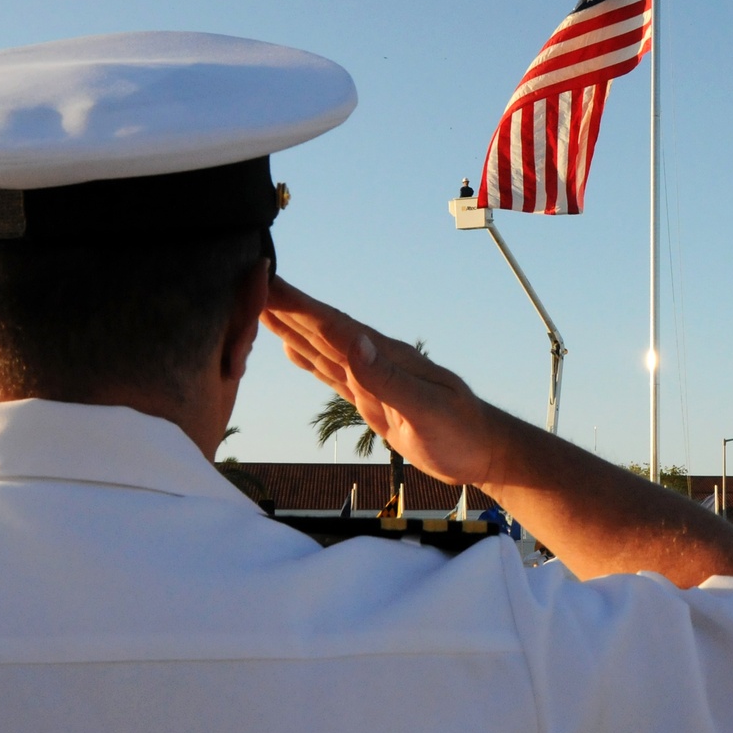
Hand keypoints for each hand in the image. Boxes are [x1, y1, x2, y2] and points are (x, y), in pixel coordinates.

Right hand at [260, 277, 494, 486]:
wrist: (483, 451)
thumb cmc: (461, 433)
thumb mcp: (427, 410)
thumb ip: (388, 380)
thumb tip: (354, 342)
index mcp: (385, 357)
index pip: (332, 326)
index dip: (297, 305)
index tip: (266, 282)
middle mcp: (374, 359)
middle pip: (321, 328)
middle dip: (285, 306)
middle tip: (249, 281)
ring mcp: (371, 377)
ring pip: (321, 346)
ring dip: (291, 326)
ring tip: (259, 306)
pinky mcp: (371, 397)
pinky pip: (332, 372)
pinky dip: (308, 359)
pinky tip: (293, 348)